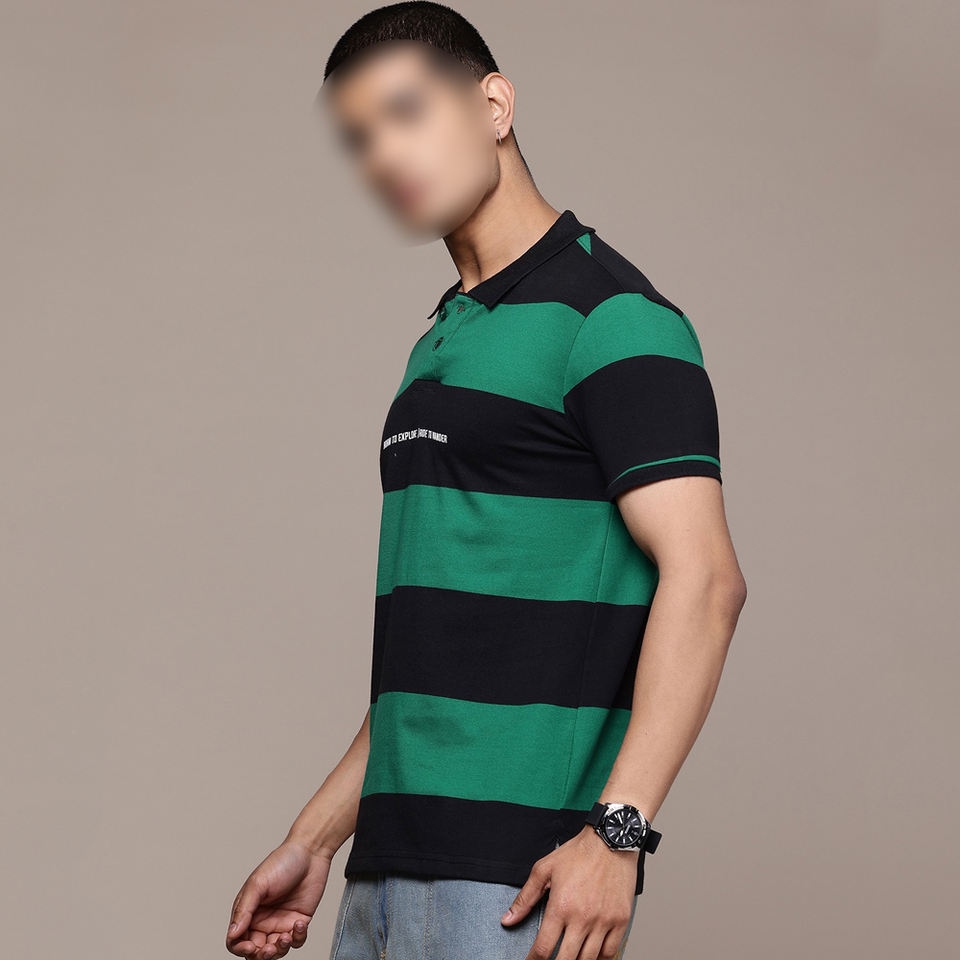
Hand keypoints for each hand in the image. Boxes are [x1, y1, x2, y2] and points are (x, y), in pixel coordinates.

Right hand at [225, 838, 332, 957]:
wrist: (311, 852)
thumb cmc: (282, 862)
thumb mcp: (258, 884)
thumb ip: (244, 910)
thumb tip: (232, 934)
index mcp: (248, 911)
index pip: (236, 940)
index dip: (240, 948)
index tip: (250, 947)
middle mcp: (263, 920)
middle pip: (255, 951)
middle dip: (261, 954)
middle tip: (270, 947)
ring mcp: (281, 922)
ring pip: (276, 950)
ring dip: (280, 949)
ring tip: (287, 935)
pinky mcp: (299, 921)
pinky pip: (296, 941)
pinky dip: (298, 938)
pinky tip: (300, 923)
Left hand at [501, 827, 636, 959]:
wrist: (610, 841)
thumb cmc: (577, 854)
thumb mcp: (544, 870)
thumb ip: (525, 898)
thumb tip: (507, 920)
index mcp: (561, 906)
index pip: (543, 948)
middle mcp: (583, 917)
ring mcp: (604, 921)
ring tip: (568, 956)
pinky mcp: (621, 920)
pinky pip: (610, 953)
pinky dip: (600, 959)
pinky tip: (590, 955)